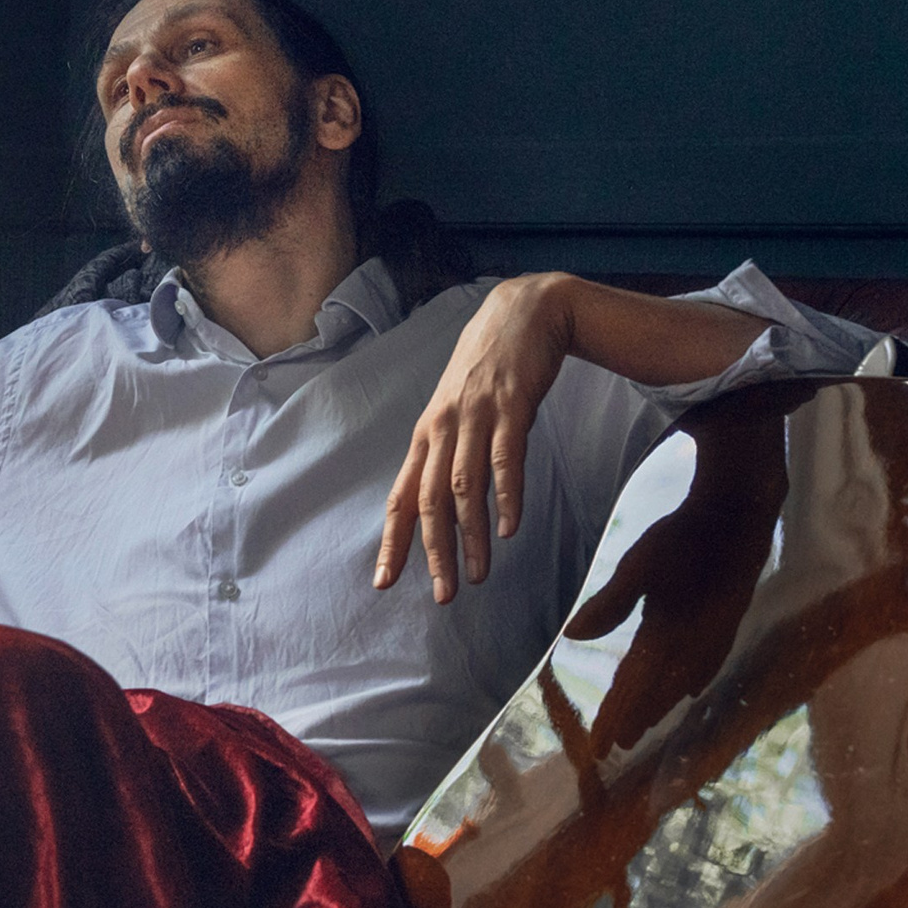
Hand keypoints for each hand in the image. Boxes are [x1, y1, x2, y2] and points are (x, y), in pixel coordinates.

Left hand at [375, 273, 573, 603]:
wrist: (523, 311)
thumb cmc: (489, 366)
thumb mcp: (458, 409)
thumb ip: (449, 451)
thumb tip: (440, 502)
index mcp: (427, 434)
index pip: (401, 497)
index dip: (393, 541)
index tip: (385, 582)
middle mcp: (443, 428)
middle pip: (429, 502)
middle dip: (434, 553)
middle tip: (443, 596)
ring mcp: (475, 416)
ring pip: (464, 487)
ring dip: (470, 536)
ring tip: (479, 574)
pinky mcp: (511, 406)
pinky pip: (504, 458)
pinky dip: (506, 495)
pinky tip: (510, 527)